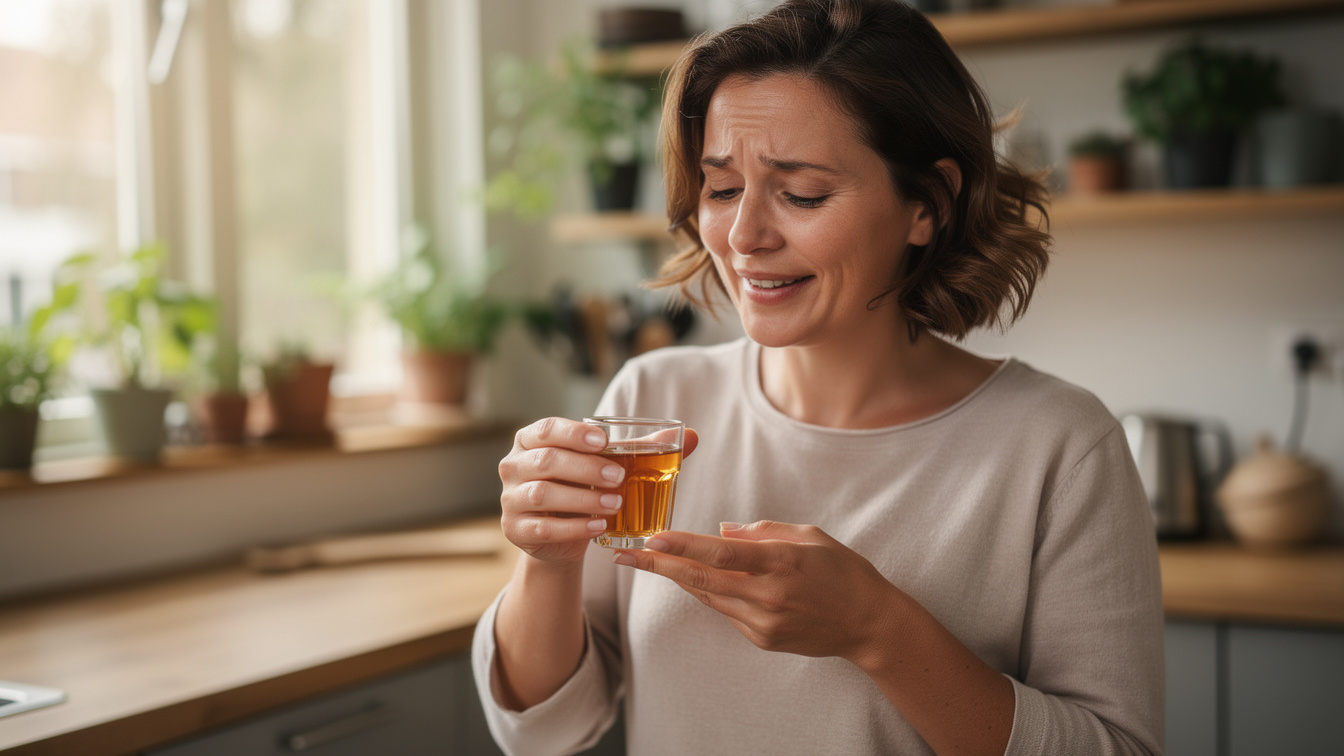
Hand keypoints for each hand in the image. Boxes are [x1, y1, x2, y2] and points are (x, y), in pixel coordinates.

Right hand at [498, 417, 699, 565]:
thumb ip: (644, 450)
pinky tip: (600, 527)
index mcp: (532, 440)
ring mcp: (510, 498)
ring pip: (543, 494)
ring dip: (583, 498)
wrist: (558, 536)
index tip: (606, 442)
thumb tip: (692, 436)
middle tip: (619, 477)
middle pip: (546, 461)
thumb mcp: (607, 467)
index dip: (574, 434)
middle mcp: (514, 465)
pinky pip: (544, 527)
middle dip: (585, 468)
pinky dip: (574, 528)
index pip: (547, 429)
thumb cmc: (583, 489)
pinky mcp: (515, 529)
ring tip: (616, 504)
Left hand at [613, 521, 899, 662]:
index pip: (721, 552)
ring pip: (709, 595)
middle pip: (702, 578)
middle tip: (625, 555)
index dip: (683, 545)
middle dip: (659, 566)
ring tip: (649, 561)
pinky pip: (727, 611)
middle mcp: (768, 595)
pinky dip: (711, 592)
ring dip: (679, 577)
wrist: (869, 624)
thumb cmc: (843, 571)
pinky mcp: (762, 639)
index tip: (652, 538)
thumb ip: (762, 531)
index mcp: (781, 562)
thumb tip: (720, 530)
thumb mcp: (809, 535)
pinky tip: (697, 578)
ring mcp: (764, 622)